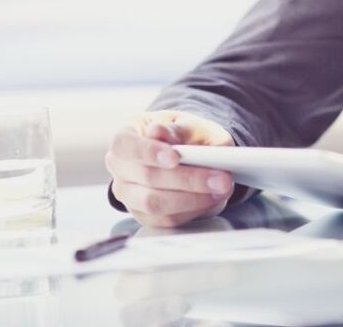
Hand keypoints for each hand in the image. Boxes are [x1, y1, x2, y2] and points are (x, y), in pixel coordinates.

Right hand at [106, 110, 234, 227]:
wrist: (190, 152)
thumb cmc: (185, 134)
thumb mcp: (187, 124)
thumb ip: (176, 129)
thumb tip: (157, 132)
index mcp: (125, 136)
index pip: (124, 145)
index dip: (147, 152)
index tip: (175, 157)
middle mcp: (120, 166)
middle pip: (145, 177)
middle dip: (186, 179)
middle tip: (222, 177)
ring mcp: (128, 193)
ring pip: (154, 203)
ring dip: (192, 198)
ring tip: (222, 188)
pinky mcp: (143, 214)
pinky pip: (166, 219)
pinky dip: (192, 210)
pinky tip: (212, 198)